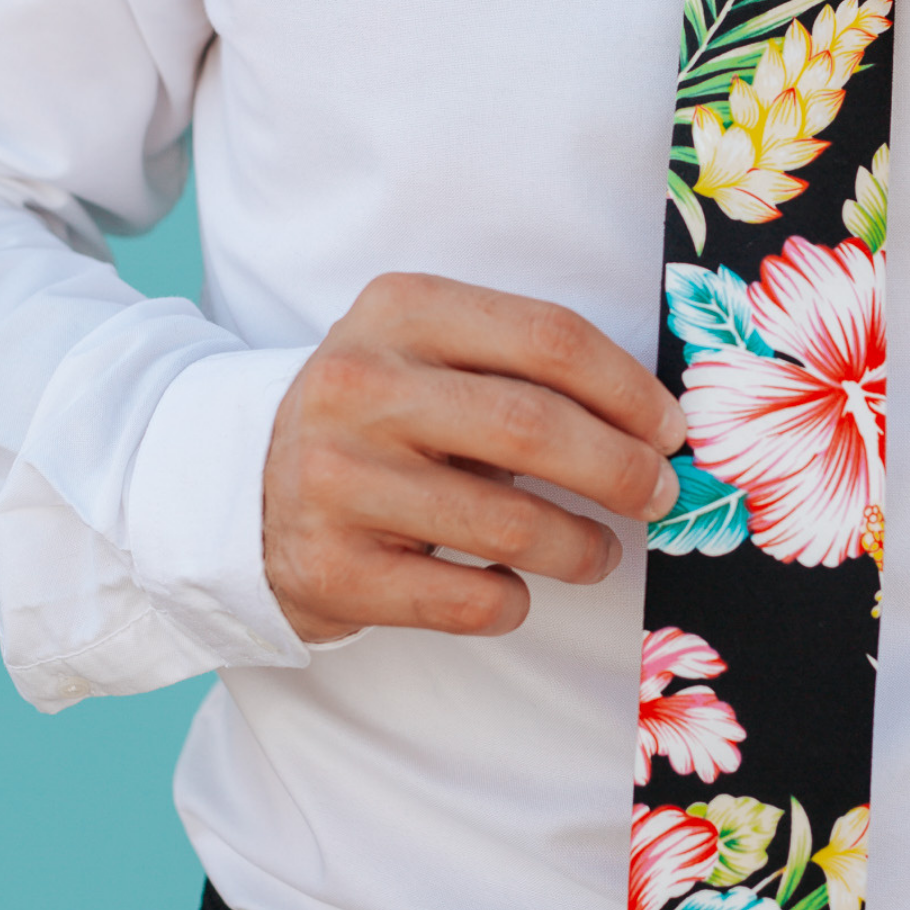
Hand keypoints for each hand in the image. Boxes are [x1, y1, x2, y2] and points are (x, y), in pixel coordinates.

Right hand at [263, 274, 684, 642]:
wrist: (238, 483)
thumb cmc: (380, 413)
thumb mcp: (428, 350)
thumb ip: (523, 369)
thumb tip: (656, 430)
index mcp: (401, 310)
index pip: (548, 338)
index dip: (629, 389)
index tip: (672, 429)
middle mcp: (360, 385)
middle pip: (535, 427)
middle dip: (622, 469)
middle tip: (660, 495)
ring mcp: (336, 479)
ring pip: (509, 523)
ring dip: (581, 546)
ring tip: (596, 552)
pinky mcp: (330, 567)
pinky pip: (466, 597)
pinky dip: (514, 600)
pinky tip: (517, 587)